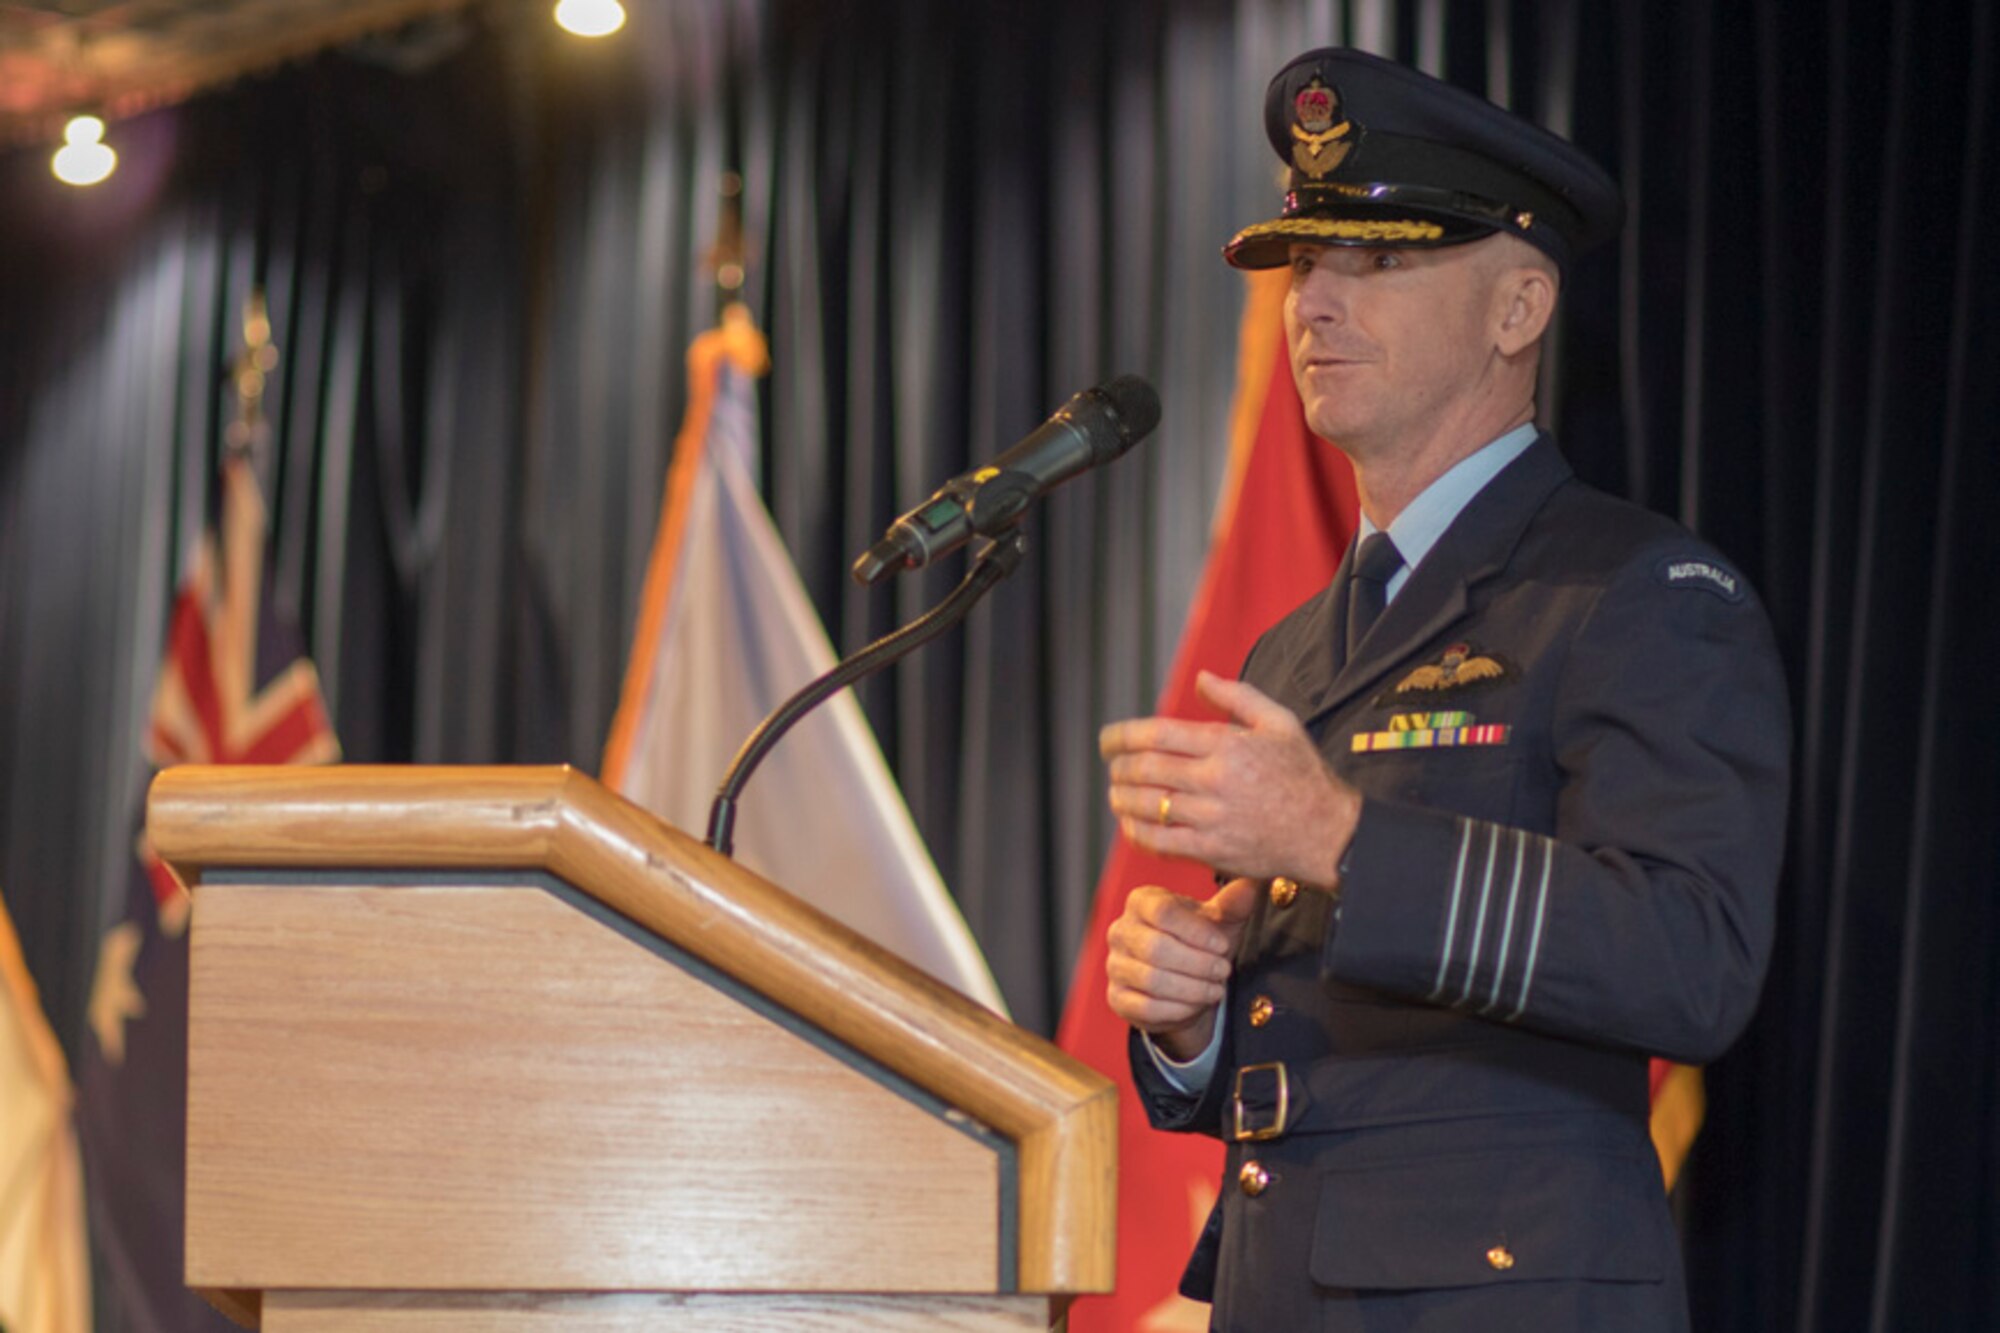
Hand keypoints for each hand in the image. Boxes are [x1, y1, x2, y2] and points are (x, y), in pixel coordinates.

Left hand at [1099, 671, 1361, 886]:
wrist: (1329, 833)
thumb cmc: (1304, 774)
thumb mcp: (1280, 722)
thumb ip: (1237, 696)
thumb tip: (1201, 679)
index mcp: (1227, 745)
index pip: (1158, 734)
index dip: (1122, 736)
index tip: (1107, 741)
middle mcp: (1215, 780)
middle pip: (1146, 769)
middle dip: (1118, 767)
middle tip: (1112, 767)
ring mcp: (1212, 818)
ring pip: (1148, 806)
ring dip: (1122, 798)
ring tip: (1115, 793)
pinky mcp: (1213, 851)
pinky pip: (1161, 842)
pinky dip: (1137, 832)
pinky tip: (1130, 824)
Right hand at [1106, 878, 1262, 1057]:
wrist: (1184, 982)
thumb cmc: (1200, 943)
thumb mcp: (1220, 921)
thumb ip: (1234, 904)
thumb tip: (1252, 884)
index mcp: (1142, 902)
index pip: (1162, 912)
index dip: (1196, 932)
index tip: (1222, 945)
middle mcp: (1121, 930)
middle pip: (1156, 948)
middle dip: (1197, 964)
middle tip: (1223, 970)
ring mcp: (1115, 965)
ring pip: (1151, 980)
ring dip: (1192, 988)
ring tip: (1216, 988)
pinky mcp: (1117, 998)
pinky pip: (1145, 1007)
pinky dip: (1178, 1009)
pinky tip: (1197, 1004)